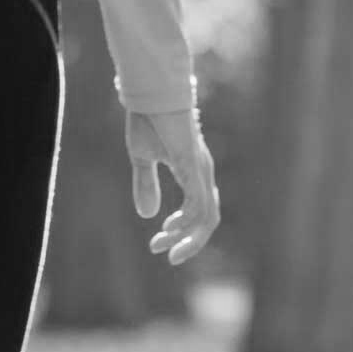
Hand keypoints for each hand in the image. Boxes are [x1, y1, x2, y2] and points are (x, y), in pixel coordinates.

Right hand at [125, 107, 219, 264]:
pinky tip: (169, 226)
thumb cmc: (149, 120)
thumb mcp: (142, 158)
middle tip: (170, 258)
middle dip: (191, 243)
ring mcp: (200, 170)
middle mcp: (202, 174)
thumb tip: (147, 215)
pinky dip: (186, 220)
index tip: (159, 243)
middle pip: (209, 220)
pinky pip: (198, 203)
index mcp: (194, 173)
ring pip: (207, 217)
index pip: (200, 212)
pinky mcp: (192, 166)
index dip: (184, 232)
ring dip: (187, 237)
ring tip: (165, 248)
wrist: (151, 93)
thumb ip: (146, 185)